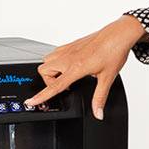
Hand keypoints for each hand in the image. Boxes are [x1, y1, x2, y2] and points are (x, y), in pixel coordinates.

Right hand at [25, 15, 147, 119]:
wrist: (118, 35)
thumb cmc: (113, 52)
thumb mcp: (107, 78)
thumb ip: (100, 98)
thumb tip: (98, 113)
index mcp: (76, 68)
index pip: (54, 86)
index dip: (41, 96)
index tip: (30, 102)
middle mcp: (68, 57)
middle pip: (44, 71)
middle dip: (49, 81)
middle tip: (64, 86)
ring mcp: (68, 49)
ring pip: (47, 60)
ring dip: (52, 71)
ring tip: (66, 76)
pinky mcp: (70, 44)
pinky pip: (55, 53)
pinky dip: (57, 61)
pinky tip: (70, 65)